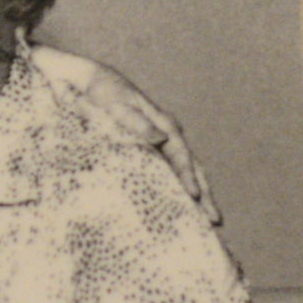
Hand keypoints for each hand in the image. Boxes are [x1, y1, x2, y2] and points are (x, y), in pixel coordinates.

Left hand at [27, 44, 223, 232]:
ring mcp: (159, 143)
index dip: (188, 176)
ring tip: (208, 221)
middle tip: (215, 221)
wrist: (87, 81)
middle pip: (192, 167)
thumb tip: (162, 139)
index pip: (181, 155)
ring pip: (185, 172)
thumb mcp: (114, 102)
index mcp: (162, 123)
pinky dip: (178, 191)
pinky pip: (168, 173)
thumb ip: (136, 121)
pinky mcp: (148, 150)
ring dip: (197, 195)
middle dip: (204, 194)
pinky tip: (181, 208)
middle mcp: (167, 134)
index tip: (195, 196)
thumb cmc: (99, 92)